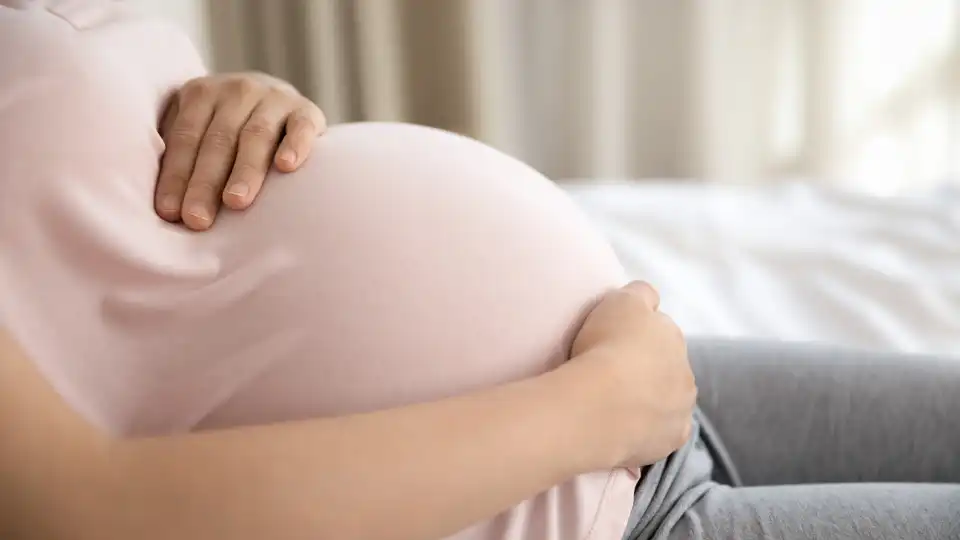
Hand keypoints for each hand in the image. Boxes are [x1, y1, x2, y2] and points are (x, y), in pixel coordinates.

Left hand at [155, 72, 326, 230]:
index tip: (170, 213)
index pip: (185, 138)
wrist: (279, 102)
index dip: (176, 176)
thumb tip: (161, 206)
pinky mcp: (307, 110)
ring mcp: (275, 98)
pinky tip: (286, 167)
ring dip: (245, 170)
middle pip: (218, 140)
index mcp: (202, 93)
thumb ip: (179, 153)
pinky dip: (295, 145)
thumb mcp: (199, 128)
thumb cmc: (230, 130)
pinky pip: (301, 127)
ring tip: (236, 203)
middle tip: (198, 219)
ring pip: (257, 135)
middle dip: (205, 182)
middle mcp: (238, 90)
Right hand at [565, 281, 696, 468]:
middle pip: (666, 368)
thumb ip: (641, 293)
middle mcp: (686, 372)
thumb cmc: (606, 346)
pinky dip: (648, 430)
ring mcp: (682, 409)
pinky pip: (661, 433)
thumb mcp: (621, 300)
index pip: (658, 332)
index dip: (635, 337)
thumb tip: (651, 298)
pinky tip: (625, 428)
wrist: (599, 404)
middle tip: (612, 377)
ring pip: (668, 401)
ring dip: (650, 401)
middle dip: (647, 370)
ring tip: (615, 405)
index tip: (612, 345)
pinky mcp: (672, 440)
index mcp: (673, 336)